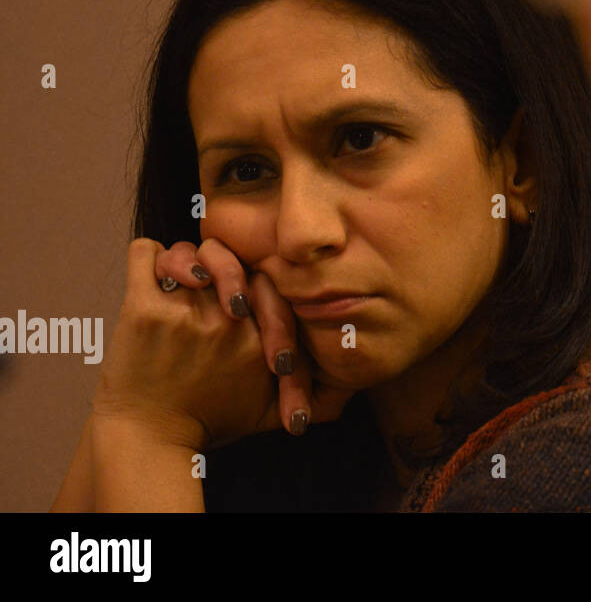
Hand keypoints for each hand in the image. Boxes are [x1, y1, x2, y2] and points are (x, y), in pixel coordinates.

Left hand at [94, 237, 353, 450]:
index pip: (268, 285)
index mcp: (256, 339)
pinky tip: (156, 271)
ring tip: (187, 277)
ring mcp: (183, 312)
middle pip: (232, 261)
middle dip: (225, 267)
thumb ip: (301, 393)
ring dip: (187, 260)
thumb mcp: (266, 412)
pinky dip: (149, 256)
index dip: (256, 286)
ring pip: (191, 252)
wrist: (148, 442)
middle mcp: (225, 320)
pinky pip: (146, 255)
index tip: (244, 306)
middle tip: (211, 283)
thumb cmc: (208, 424)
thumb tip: (342, 395)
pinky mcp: (143, 310)